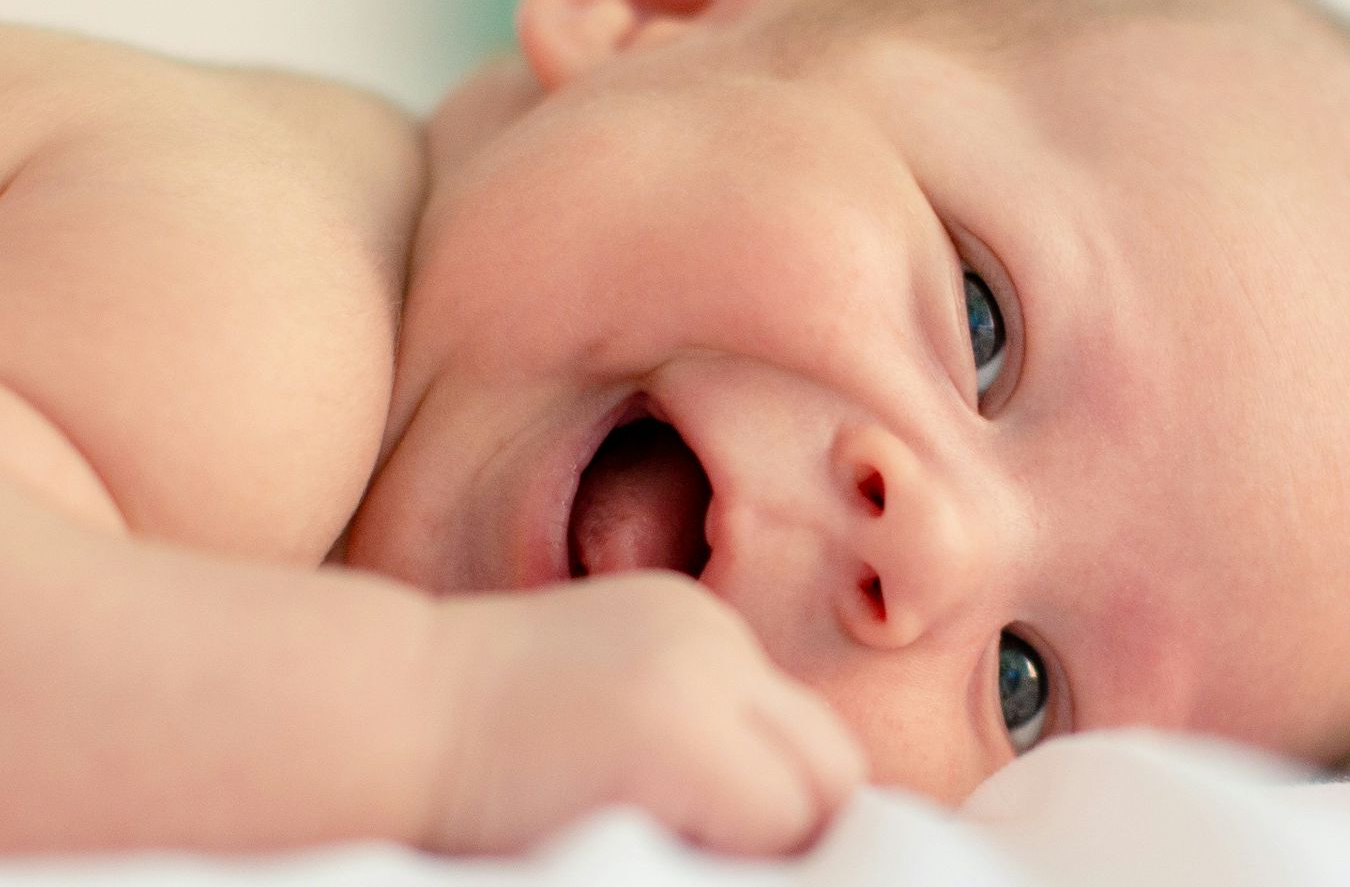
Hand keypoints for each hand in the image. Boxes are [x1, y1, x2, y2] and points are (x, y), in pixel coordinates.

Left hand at [422, 573, 865, 855]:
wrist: (406, 716)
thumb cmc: (482, 828)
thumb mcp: (614, 862)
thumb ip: (718, 860)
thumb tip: (790, 866)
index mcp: (679, 739)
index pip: (806, 822)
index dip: (789, 867)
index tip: (745, 877)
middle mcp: (705, 660)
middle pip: (832, 762)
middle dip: (808, 818)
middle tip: (747, 857)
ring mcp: (698, 619)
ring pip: (800, 716)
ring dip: (776, 766)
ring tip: (704, 808)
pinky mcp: (680, 600)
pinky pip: (752, 676)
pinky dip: (736, 720)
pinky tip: (671, 747)